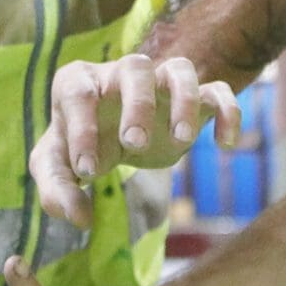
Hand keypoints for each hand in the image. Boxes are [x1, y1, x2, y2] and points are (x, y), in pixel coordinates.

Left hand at [31, 53, 241, 225]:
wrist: (111, 141)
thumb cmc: (79, 147)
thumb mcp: (57, 168)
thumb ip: (56, 190)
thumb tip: (79, 218)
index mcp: (80, 83)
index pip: (78, 93)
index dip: (81, 130)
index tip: (88, 172)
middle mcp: (121, 73)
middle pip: (136, 67)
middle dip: (137, 103)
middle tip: (134, 144)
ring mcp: (161, 83)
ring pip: (180, 69)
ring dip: (184, 100)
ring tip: (182, 140)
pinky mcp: (193, 100)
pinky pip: (218, 92)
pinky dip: (228, 111)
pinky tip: (225, 144)